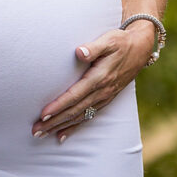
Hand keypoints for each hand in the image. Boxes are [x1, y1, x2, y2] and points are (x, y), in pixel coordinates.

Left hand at [33, 19, 158, 139]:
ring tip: (41, 135)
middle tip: (36, 131)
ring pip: (79, 117)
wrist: (140, 49)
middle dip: (54, 122)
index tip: (43, 114)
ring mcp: (103, 99)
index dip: (59, 106)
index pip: (75, 95)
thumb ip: (94, 47)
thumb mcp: (109, 39)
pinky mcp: (104, 101)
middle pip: (74, 111)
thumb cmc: (121, 42)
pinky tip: (61, 136)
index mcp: (99, 78)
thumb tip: (79, 52)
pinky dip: (73, 128)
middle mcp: (101, 92)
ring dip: (59, 127)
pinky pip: (87, 118)